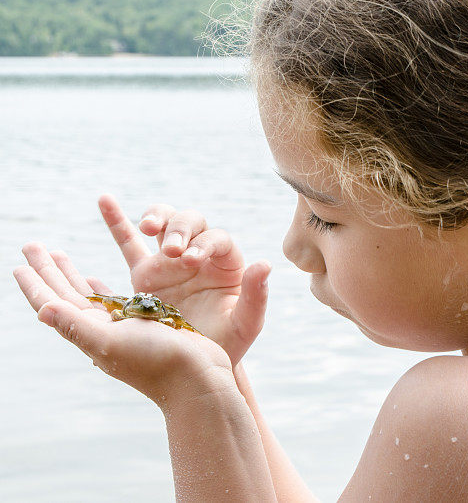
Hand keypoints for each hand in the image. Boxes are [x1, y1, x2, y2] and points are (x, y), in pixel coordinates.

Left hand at [13, 243, 234, 405]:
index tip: (20, 261)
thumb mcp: (111, 342)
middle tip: (33, 245)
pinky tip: (98, 281)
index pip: (55, 303)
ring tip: (60, 254)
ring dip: (73, 275)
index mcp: (91, 332)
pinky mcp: (146, 324)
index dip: (37, 283)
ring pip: (90, 295)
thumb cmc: (156, 362)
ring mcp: (123, 328)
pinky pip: (116, 301)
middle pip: (68, 294)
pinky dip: (102, 288)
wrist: (196, 380)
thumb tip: (41, 309)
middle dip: (50, 269)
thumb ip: (77, 326)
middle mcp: (102, 330)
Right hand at [98, 194, 269, 366]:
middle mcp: (200, 254)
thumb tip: (264, 264)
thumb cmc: (227, 343)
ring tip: (148, 228)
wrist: (197, 366)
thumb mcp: (245, 323)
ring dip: (157, 217)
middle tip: (172, 252)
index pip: (217, 239)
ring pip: (165, 222)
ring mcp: (171, 261)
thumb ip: (256, 295)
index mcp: (227, 263)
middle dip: (181, 230)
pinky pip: (130, 242)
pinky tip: (104, 200)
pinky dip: (118, 221)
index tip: (192, 261)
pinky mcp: (146, 273)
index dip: (205, 244)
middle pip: (191, 222)